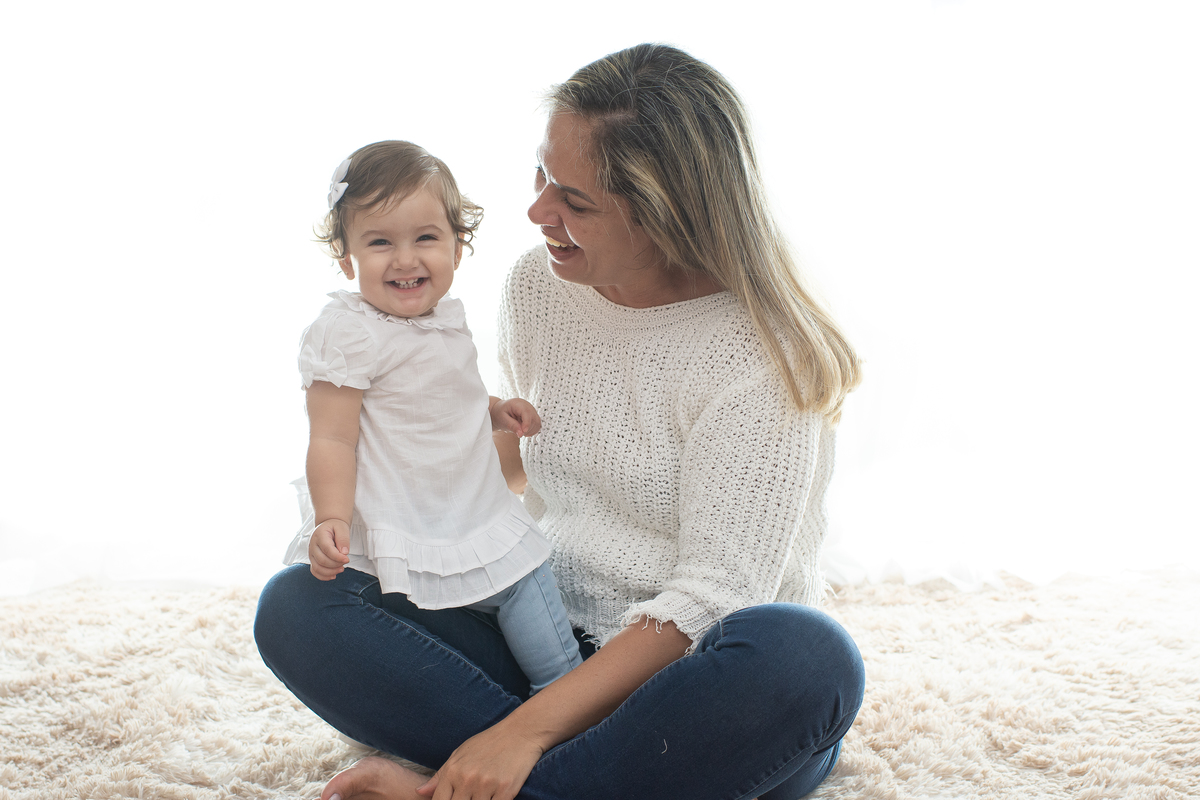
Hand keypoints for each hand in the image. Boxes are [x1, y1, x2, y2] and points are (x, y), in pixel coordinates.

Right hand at [309, 518, 350, 579]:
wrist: (328, 527)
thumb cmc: (335, 527)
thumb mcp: (342, 528)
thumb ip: (343, 539)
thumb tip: (344, 553)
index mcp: (320, 535)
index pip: (327, 549)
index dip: (337, 557)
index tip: (347, 559)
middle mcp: (313, 545)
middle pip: (322, 560)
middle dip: (336, 564)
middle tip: (346, 561)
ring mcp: (311, 554)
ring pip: (317, 568)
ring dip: (331, 572)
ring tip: (341, 569)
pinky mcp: (313, 560)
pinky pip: (315, 571)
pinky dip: (323, 576)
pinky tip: (333, 575)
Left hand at [416, 722, 543, 799]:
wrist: (520, 732)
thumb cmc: (489, 743)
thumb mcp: (460, 753)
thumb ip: (440, 776)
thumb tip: (419, 792)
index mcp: (452, 770)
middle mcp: (467, 779)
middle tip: (469, 797)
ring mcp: (486, 786)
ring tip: (483, 792)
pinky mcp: (505, 791)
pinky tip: (496, 795)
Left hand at [490, 398, 540, 436]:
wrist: (500, 411)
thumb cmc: (499, 413)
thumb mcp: (502, 419)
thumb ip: (511, 425)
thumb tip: (521, 433)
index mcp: (517, 403)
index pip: (526, 412)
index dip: (527, 423)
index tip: (523, 432)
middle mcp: (527, 405)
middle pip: (533, 418)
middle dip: (527, 429)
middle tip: (517, 433)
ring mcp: (531, 410)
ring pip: (537, 422)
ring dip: (530, 431)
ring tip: (520, 432)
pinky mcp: (533, 415)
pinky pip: (537, 424)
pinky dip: (532, 430)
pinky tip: (524, 431)